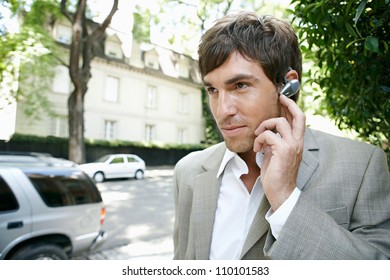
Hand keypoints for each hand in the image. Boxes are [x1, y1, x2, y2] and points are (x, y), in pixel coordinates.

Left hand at [253, 95, 304, 210]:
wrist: (280, 192)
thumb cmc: (276, 174)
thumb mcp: (275, 154)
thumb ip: (274, 142)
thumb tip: (267, 133)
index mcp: (297, 142)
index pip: (299, 120)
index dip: (292, 107)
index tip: (283, 99)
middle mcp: (298, 142)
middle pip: (298, 115)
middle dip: (288, 103)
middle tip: (279, 97)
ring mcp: (292, 146)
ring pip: (279, 122)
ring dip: (264, 126)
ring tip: (258, 136)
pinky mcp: (283, 151)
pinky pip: (268, 135)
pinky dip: (259, 140)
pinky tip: (256, 150)